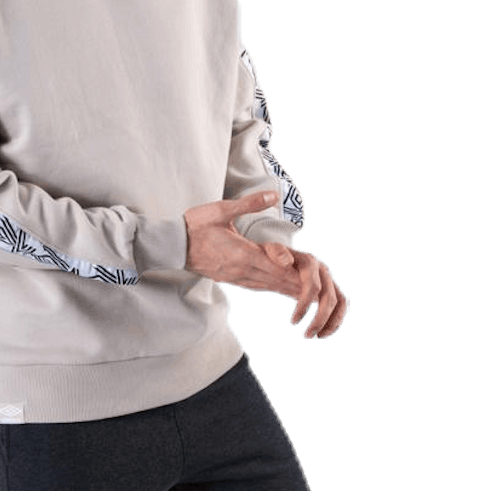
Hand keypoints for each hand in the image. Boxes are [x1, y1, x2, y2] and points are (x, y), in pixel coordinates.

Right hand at [183, 190, 348, 339]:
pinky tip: (277, 288)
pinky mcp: (229, 279)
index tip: (314, 276)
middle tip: (318, 292)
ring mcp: (235, 277)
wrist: (171, 245)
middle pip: (276, 280)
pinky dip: (271, 288)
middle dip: (297, 286)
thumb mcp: (221, 210)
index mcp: (242, 253)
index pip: (276, 265)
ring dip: (286, 290)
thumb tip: (273, 195)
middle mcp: (241, 269)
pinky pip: (255, 286)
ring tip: (305, 295)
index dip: (296, 272)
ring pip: (267, 286)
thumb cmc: (194, 225)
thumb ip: (249, 204)